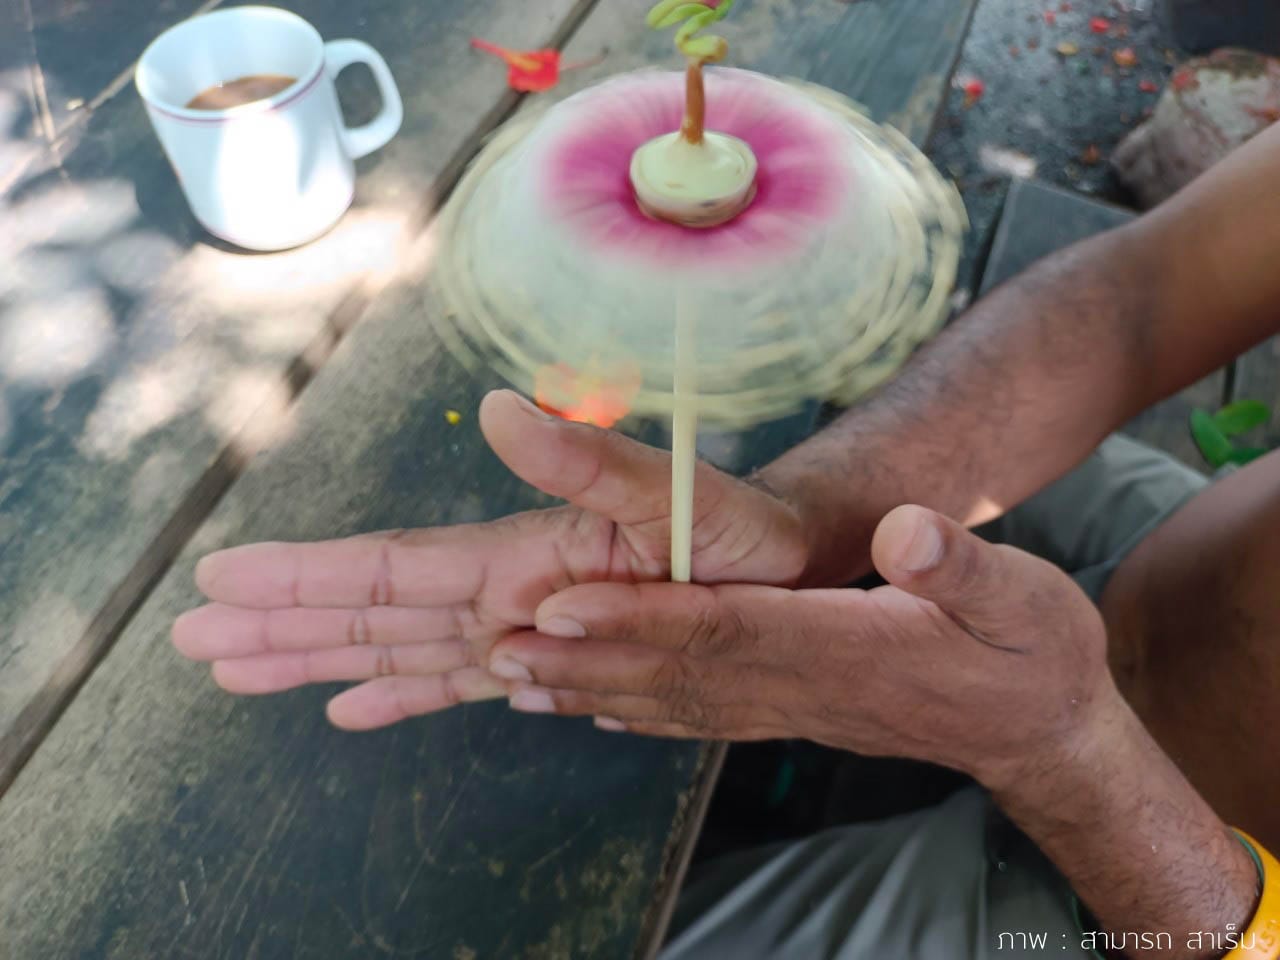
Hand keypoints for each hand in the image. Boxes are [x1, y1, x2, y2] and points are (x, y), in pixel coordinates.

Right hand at [172, 391, 805, 729]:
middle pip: (375, 609)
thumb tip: (502, 412)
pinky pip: (457, 682)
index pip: (397, 568)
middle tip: (195, 634)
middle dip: (285, 621)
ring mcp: (518, 626)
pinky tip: (346, 708)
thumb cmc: (735, 528)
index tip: (229, 578)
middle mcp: (505, 591)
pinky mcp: (544, 657)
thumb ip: (587, 458)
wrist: (777, 567)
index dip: (311, 576)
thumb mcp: (672, 489)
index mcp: (522, 556)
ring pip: (398, 647)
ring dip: (317, 657)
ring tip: (236, 669)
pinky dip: (399, 695)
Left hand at [488, 504, 1118, 786]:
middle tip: (500, 647)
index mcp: (844, 649)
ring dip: (591, 689)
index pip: (726, 632)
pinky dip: (635, 712)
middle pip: (676, 671)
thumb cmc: (1029, 654)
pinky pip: (697, 718)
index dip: (644, 619)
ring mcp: (789, 709)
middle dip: (585, 659)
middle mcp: (801, 688)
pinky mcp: (788, 713)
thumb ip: (959, 565)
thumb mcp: (1020, 596)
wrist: (1036, 729)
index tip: (571, 606)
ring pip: (674, 701)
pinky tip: (591, 709)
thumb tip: (906, 530)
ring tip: (515, 680)